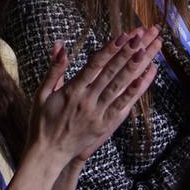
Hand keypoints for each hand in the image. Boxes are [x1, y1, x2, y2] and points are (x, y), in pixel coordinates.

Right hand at [30, 26, 160, 164]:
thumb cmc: (42, 122)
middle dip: (129, 52)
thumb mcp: (42, 94)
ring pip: (120, 86)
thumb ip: (54, 70)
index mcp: (72, 90)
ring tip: (148, 51)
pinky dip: (134, 92)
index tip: (124, 35)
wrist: (47, 154)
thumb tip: (60, 46)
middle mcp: (87, 100)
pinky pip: (122, 106)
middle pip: (112, 71)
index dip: (111, 49)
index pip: (95, 64)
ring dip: (135, 67)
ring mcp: (98, 113)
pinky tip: (144, 79)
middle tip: (142, 35)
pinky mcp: (104, 125)